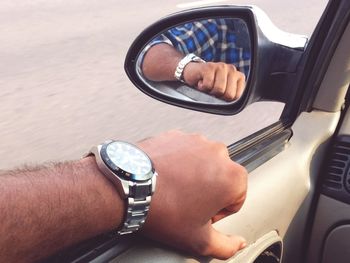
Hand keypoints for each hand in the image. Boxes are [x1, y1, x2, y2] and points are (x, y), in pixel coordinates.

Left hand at [138, 130, 247, 259]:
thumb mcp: (198, 240)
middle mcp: (218, 153)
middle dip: (208, 191)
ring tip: (174, 190)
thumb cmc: (163, 209)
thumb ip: (226, 246)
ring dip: (194, 176)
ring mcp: (197, 141)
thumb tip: (237, 243)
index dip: (218, 212)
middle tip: (186, 204)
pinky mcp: (178, 135)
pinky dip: (179, 163)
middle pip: (220, 178)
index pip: (236, 199)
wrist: (129, 186)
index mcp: (232, 177)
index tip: (201, 215)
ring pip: (203, 163)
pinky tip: (165, 177)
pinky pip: (185, 152)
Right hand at [183, 62, 245, 100]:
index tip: (220, 93)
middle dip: (218, 96)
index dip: (226, 99)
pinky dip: (202, 87)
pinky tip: (201, 81)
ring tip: (208, 84)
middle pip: (229, 94)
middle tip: (213, 89)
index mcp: (239, 77)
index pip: (237, 96)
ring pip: (219, 90)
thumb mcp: (224, 92)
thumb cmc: (210, 84)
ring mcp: (221, 66)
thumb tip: (231, 104)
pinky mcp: (209, 66)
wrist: (193, 73)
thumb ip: (231, 97)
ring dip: (209, 91)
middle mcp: (232, 70)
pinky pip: (208, 85)